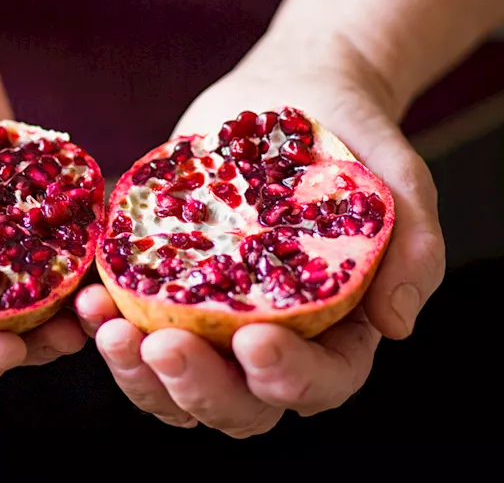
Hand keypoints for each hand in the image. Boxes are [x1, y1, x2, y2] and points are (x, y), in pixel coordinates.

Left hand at [77, 39, 446, 435]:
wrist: (295, 96)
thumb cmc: (356, 144)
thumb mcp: (401, 182)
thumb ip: (414, 249)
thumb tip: (395, 326)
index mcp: (337, 336)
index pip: (319, 383)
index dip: (287, 376)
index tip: (254, 337)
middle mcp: (273, 346)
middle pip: (237, 407)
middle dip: (197, 387)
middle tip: (163, 344)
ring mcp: (212, 328)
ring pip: (173, 388)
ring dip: (137, 373)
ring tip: (109, 327)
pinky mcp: (164, 295)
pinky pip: (132, 333)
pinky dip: (106, 326)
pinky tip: (89, 297)